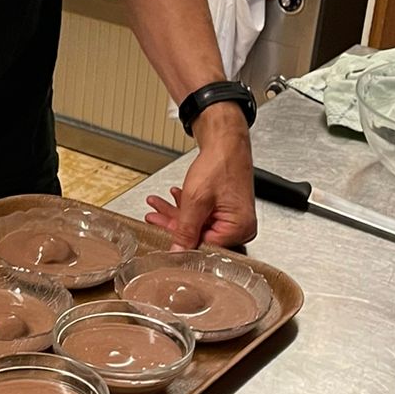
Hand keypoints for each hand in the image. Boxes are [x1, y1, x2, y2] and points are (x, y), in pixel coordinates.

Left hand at [145, 109, 256, 248]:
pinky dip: (186, 207)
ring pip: (198, 224)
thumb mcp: (196, 201)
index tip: (162, 237)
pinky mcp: (226, 209)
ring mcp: (233, 218)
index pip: (205, 247)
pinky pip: (203, 214)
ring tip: (157, 205)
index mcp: (239, 229)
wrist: (226, 140)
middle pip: (200, 236)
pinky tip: (173, 198)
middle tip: (154, 218)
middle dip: (173, 224)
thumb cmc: (220, 163)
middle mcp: (240, 227)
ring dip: (176, 214)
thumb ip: (184, 230)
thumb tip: (177, 253)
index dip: (182, 242)